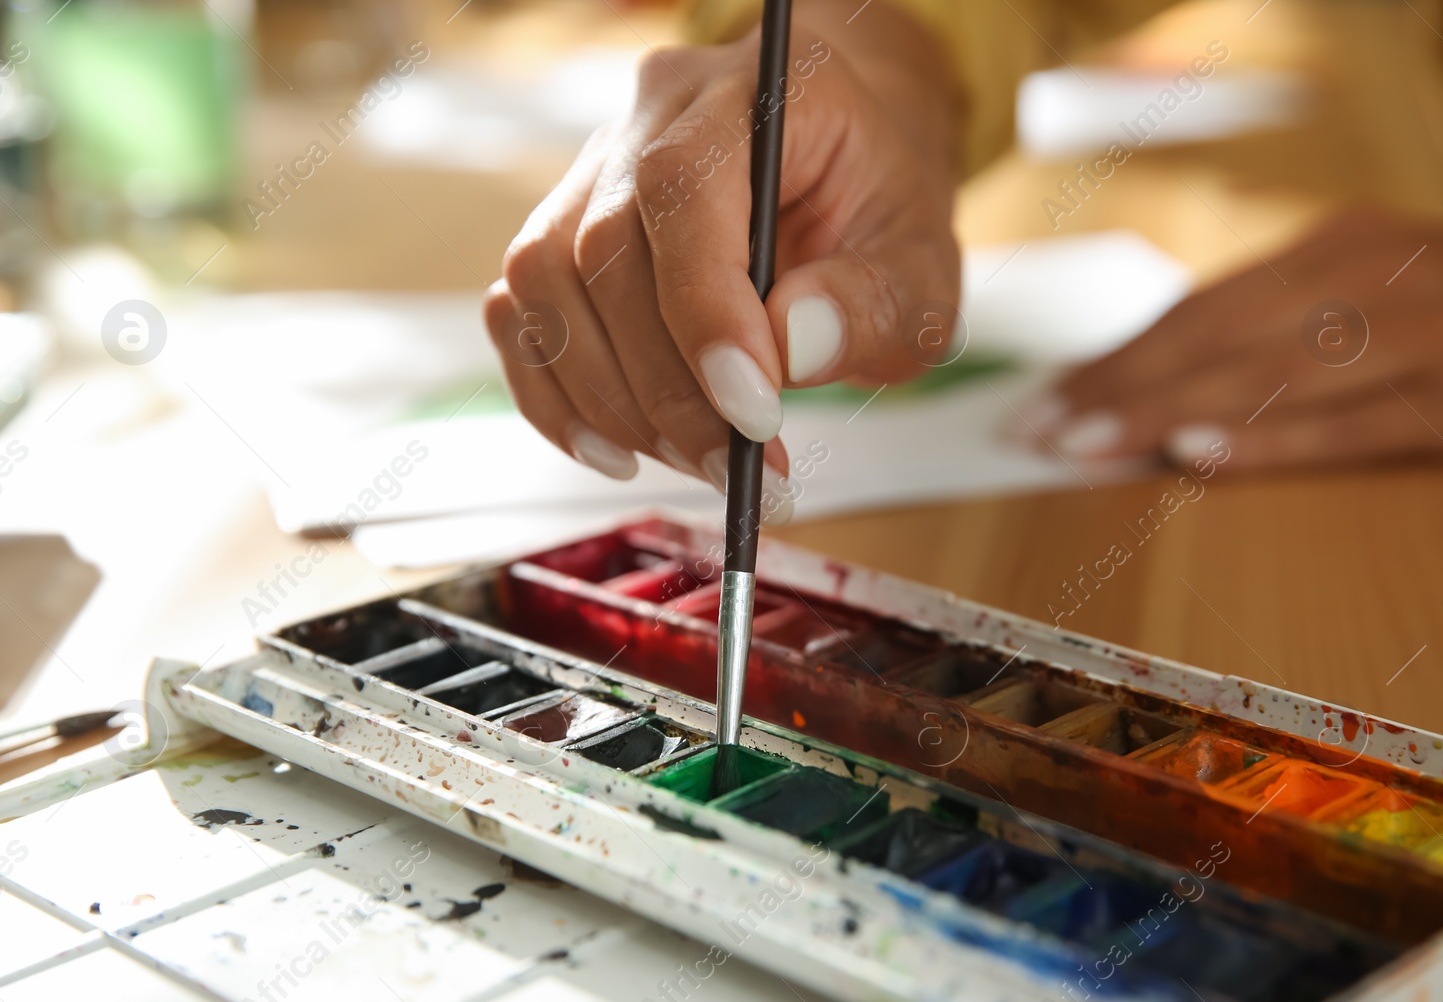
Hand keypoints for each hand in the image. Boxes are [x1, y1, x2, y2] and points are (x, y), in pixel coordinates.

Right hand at [485, 0, 961, 512]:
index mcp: (756, 91)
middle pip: (606, 248)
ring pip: (546, 280)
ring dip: (610, 399)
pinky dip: (554, 394)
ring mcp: (596, 166)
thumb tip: (792, 348)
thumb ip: (874, 300)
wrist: (844, 153)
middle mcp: (656, 113)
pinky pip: (518, 311)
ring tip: (694, 458)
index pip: (684, 189)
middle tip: (734, 468)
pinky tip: (617, 449)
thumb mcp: (923, 259)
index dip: (704, 313)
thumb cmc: (878, 201)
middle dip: (665, 387)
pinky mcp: (563, 227)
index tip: (753, 415)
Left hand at [1036, 212, 1442, 471]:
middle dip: (1119, 387)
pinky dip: (1271, 438)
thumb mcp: (1365, 290)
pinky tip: (1200, 453)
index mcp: (1330, 250)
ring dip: (1167, 411)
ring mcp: (1415, 335)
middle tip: (1042, 431)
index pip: (1198, 308)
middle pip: (1217, 336)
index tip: (1047, 397)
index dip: (1116, 356)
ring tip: (1090, 443)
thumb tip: (1161, 378)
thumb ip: (1274, 323)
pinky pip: (1350, 423)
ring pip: (1266, 375)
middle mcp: (1364, 279)